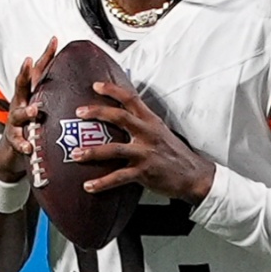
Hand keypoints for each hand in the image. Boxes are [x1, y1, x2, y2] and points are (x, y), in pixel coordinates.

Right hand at [0, 37, 56, 182]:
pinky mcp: (13, 140)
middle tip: (29, 61)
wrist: (9, 155)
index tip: (55, 40)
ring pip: (19, 114)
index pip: (38, 73)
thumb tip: (87, 83)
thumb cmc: (32, 128)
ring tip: (35, 111)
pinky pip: (17, 142)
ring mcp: (15, 122)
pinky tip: (28, 147)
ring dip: (27, 111)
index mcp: (30, 96)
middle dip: (24, 72)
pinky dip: (23, 144)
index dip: (45, 56)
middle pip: (21, 85)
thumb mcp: (43, 110)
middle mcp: (20, 104)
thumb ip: (59, 97)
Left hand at [71, 80, 215, 203]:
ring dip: (92, 151)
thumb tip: (121, 117)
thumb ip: (142, 124)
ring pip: (115, 149)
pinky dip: (102, 182)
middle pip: (120, 116)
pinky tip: (89, 185)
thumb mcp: (161, 132)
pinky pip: (119, 177)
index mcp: (151, 121)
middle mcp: (148, 133)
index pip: (131, 99)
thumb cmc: (176, 154)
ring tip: (76, 153)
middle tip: (79, 112)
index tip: (96, 85)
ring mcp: (146, 153)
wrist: (194, 175)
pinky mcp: (145, 172)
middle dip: (97, 112)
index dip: (112, 90)